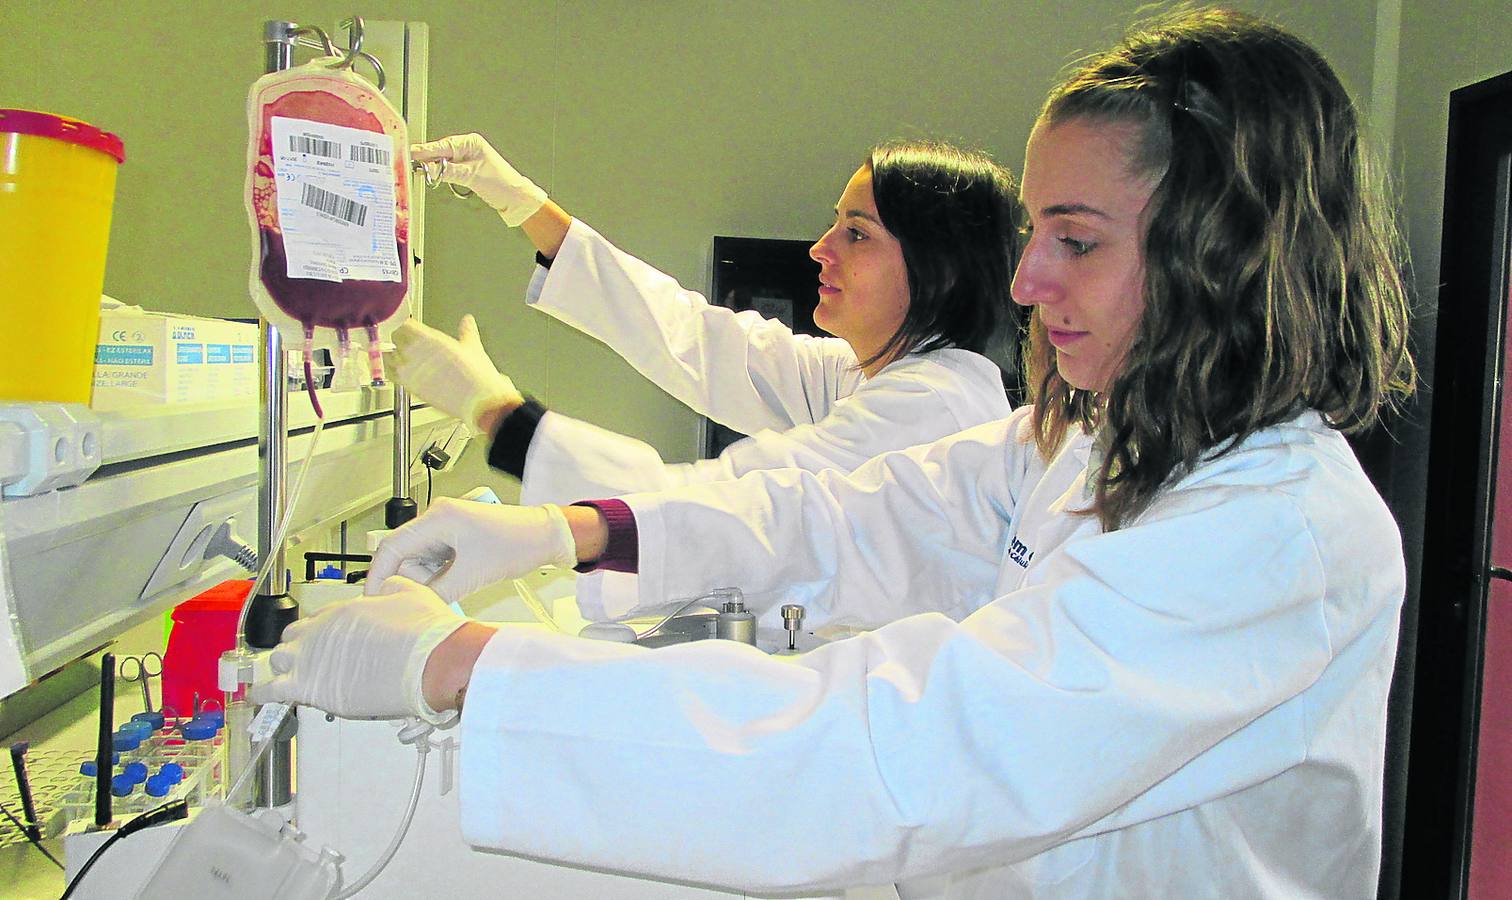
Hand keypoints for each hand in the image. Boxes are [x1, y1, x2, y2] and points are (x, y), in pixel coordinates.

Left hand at [250, 576, 466, 722]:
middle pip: (293, 638)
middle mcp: (320, 631)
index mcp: (341, 610)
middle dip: (298, 647)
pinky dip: (264, 693)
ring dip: (281, 669)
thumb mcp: (411, 592)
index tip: (327, 640)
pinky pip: (271, 691)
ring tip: (282, 680)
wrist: (429, 663)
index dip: (321, 631)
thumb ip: (391, 587)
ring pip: (278, 662)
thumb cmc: (424, 634)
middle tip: (309, 660)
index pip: (317, 619)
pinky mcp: (308, 688)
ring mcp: (310, 659)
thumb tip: (386, 585)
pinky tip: (260, 697)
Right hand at [367, 499, 577, 603]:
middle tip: (429, 597)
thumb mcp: (473, 574)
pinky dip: (438, 576)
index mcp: (438, 518)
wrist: (547, 536)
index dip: (378, 575)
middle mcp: (437, 518)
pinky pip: (434, 560)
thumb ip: (437, 592)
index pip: (391, 547)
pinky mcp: (456, 537)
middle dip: (410, 580)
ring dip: (427, 580)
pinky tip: (455, 583)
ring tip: (454, 586)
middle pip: (403, 555)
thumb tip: (412, 607)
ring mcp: (446, 527)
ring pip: (418, 560)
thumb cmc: (517, 544)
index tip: (374, 600)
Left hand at [391, 315, 521, 431]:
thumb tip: (467, 322)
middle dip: (397, 336)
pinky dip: (393, 371)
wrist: (478, 401)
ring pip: (387, 356)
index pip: (404, 324)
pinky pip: (392, 375)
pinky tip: (400, 371)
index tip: (406, 323)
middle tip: (402, 336)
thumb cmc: (477, 376)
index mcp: (429, 339)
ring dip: (390, 353)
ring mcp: (411, 371)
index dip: (404, 322)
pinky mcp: (410, 387)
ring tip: (396, 352)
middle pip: (394, 338)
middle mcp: (416, 354)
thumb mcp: (473, 347)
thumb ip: (466, 331)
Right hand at [411, 133, 546, 225]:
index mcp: (471, 143)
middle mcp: (468, 148)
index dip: (425, 151)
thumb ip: (448, 171)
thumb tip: (429, 168)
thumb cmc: (502, 184)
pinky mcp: (467, 171)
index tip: (411, 154)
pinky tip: (434, 176)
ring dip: (433, 168)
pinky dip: (441, 174)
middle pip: (440, 152)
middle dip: (427, 160)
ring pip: (443, 162)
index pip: (443, 145)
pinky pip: (448, 170)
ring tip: (421, 173)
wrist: (516, 198)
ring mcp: (467, 159)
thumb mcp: (472, 176)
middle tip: (412, 166)